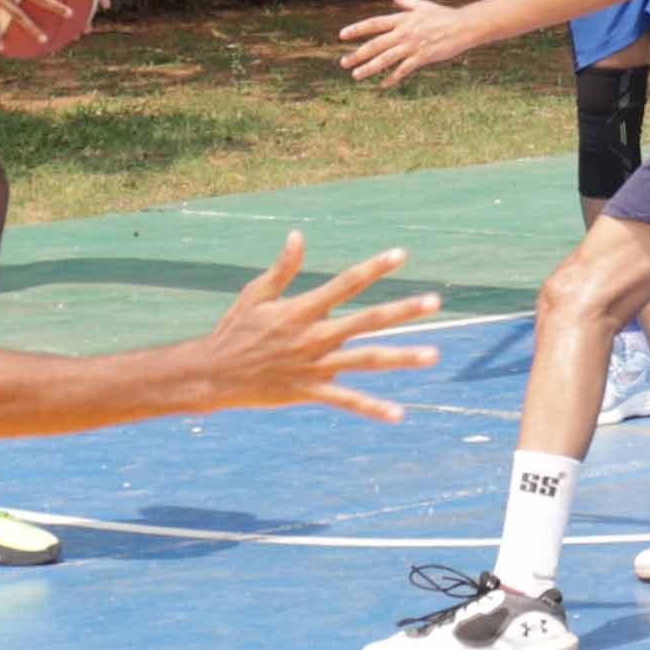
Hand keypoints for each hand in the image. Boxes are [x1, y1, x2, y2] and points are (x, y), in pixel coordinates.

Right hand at [182, 235, 442, 420]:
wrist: (214, 374)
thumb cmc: (235, 329)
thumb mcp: (255, 294)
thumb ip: (282, 268)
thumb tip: (298, 235)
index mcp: (302, 309)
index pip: (345, 283)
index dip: (374, 267)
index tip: (402, 254)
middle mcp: (314, 336)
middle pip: (367, 320)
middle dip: (402, 311)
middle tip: (436, 301)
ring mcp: (315, 365)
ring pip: (366, 360)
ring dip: (402, 357)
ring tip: (434, 353)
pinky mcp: (311, 391)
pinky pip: (347, 401)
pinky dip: (372, 408)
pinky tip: (399, 413)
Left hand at [336, 0, 479, 88]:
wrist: (464, 26)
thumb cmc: (444, 15)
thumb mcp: (423, 5)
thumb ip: (406, 1)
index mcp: (402, 19)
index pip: (373, 24)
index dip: (356, 29)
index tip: (341, 35)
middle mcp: (403, 32)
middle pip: (375, 44)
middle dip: (357, 54)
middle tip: (343, 63)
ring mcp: (412, 45)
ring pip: (385, 59)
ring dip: (369, 68)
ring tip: (356, 75)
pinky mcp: (423, 57)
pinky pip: (403, 69)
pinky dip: (392, 78)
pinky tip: (383, 85)